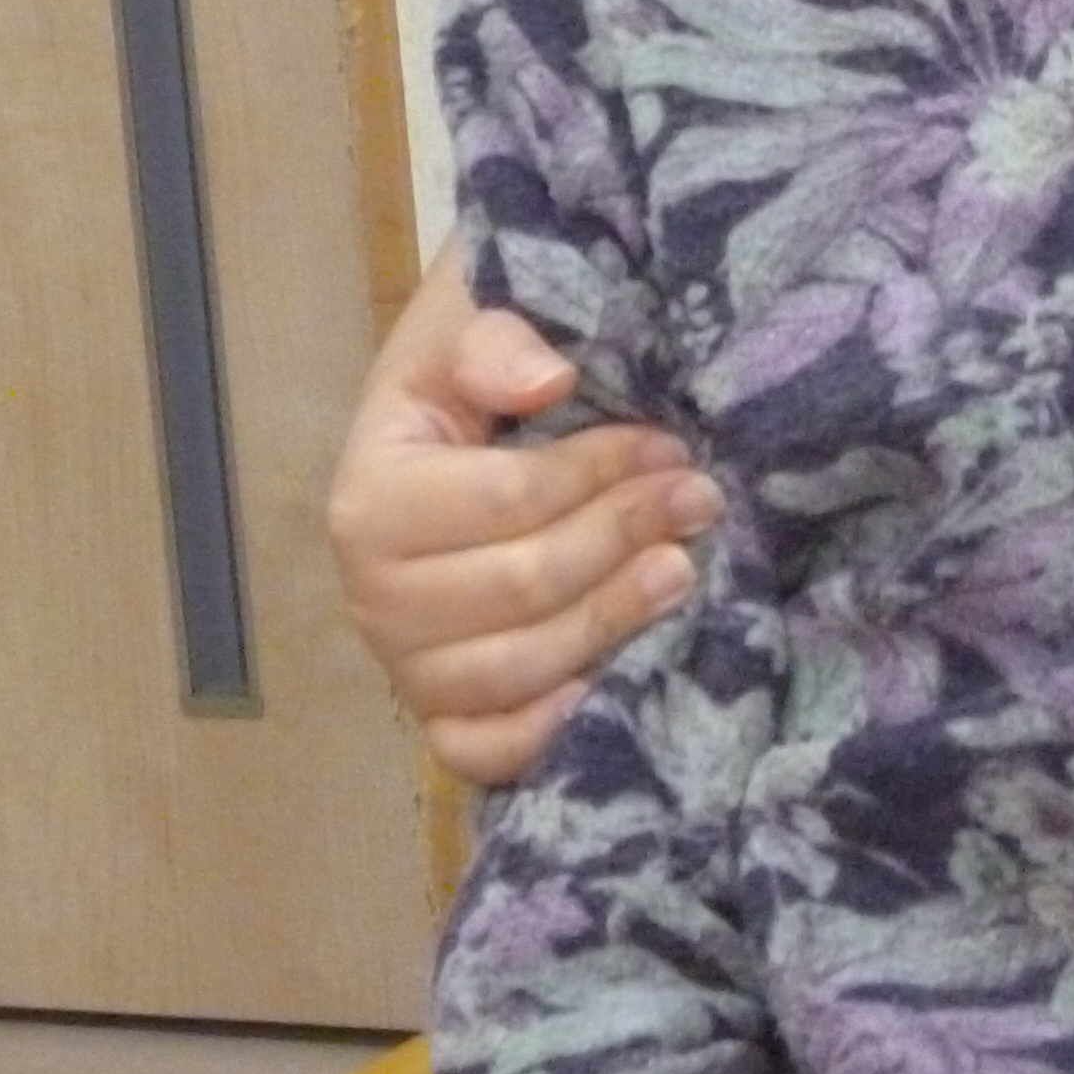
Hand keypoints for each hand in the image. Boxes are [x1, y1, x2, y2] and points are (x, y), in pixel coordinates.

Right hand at [327, 239, 725, 783]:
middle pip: (520, 588)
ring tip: (685, 571)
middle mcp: (373, 593)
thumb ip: (497, 340)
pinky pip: (481, 751)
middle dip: (623, 539)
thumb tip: (546, 381)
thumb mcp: (470, 322)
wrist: (454, 426)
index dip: (599, 475)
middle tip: (703, 500)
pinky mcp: (442, 715)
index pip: (505, 502)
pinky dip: (543, 734)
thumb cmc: (471, 374)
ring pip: (515, 671)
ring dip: (612, 622)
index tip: (672, 448)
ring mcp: (405, 664)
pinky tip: (613, 688)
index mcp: (371, 496)